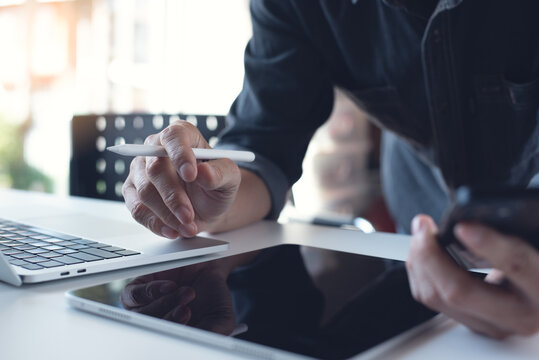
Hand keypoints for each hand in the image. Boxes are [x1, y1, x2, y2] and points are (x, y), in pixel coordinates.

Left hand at [121, 260, 234, 334]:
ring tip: (187, 293)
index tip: (186, 336)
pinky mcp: (138, 289)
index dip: (173, 341)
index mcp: (173, 338)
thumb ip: (213, 333)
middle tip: (186, 312)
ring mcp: (144, 309)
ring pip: (144, 314)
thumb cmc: (213, 297)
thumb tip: (202, 344)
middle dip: (170, 322)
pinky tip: (170, 287)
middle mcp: (156, 326)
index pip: (165, 345)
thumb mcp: (221, 319)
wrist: (209, 267)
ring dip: (166, 303)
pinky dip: (153, 291)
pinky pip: (136, 294)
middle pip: (151, 333)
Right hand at [122, 121, 240, 237]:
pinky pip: (137, 209)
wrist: (206, 205)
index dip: (180, 154)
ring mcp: (140, 170)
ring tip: (188, 226)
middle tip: (189, 216)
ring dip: (167, 214)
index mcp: (182, 135)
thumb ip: (221, 173)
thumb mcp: (230, 178)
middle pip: (155, 168)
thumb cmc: (216, 184)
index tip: (191, 175)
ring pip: (145, 192)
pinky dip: (156, 223)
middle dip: (173, 196)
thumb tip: (204, 172)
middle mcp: (156, 148)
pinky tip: (173, 230)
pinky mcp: (132, 192)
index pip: (174, 137)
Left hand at [406, 214, 538, 338]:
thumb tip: (468, 218)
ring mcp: (492, 325)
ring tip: (421, 234)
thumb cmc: (533, 256)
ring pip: (437, 297)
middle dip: (430, 254)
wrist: (538, 285)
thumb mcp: (529, 238)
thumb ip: (505, 229)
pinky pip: (431, 299)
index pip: (515, 263)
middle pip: (459, 291)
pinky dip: (420, 271)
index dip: (486, 243)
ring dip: (419, 261)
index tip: (462, 226)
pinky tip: (423, 253)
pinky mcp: (472, 324)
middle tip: (423, 226)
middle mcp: (520, 315)